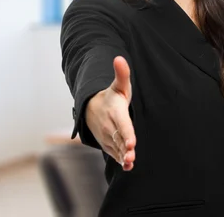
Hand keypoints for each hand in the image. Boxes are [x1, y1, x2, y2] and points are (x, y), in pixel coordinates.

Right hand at [85, 56, 135, 170]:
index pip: (122, 124)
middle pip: (119, 139)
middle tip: (131, 155)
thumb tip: (119, 58)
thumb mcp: (118, 85)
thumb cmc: (111, 97)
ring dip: (123, 156)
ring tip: (130, 163)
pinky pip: (115, 153)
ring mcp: (108, 136)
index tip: (132, 142)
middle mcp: (110, 126)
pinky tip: (128, 166)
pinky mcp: (109, 144)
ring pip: (117, 148)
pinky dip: (120, 160)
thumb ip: (122, 74)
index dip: (127, 133)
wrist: (92, 108)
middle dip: (125, 148)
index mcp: (115, 112)